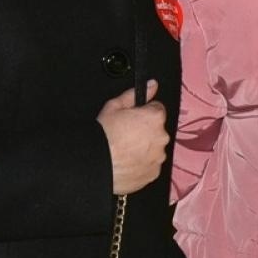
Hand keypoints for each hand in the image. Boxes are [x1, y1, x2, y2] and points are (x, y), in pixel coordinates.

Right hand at [98, 80, 167, 194]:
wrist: (95, 164)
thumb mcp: (114, 106)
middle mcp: (162, 137)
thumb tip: (151, 84)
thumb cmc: (103, 135)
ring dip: (145, 148)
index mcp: (155, 117)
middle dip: (145, 131)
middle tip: (126, 136)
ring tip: (125, 151)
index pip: (157, 109)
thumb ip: (134, 94)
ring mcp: (159, 156)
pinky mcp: (154, 173)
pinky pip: (151, 165)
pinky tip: (128, 162)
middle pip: (157, 130)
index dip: (143, 113)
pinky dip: (142, 164)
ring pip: (155, 148)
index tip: (133, 119)